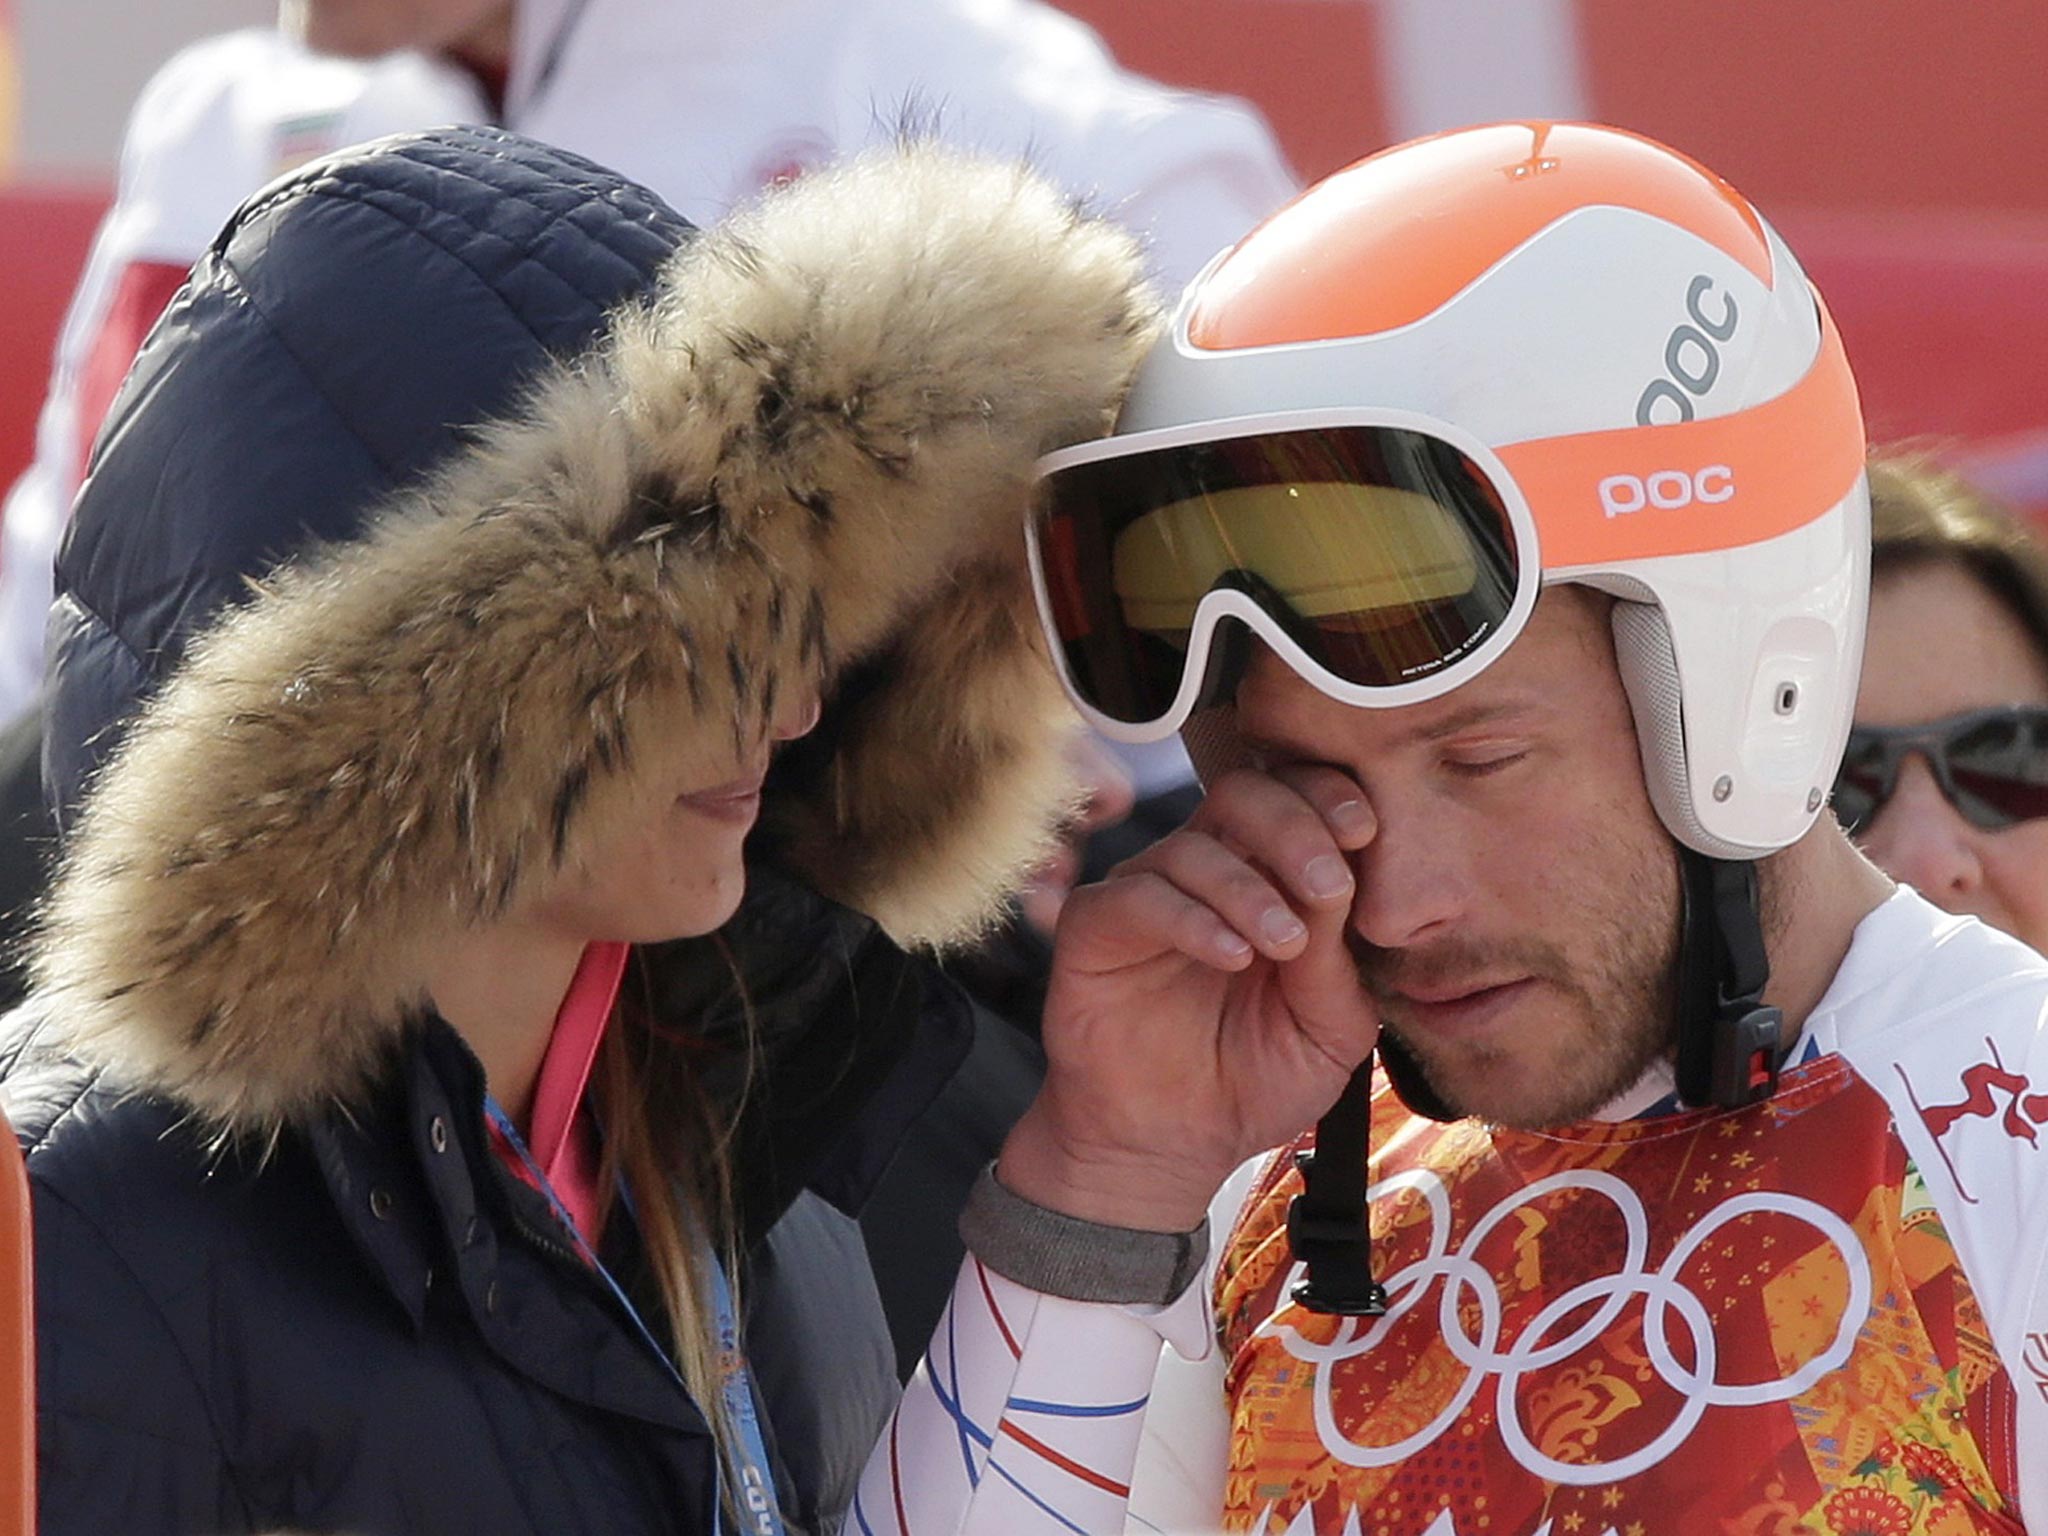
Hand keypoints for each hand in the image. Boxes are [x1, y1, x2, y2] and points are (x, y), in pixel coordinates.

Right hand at [999, 765, 1380, 1230]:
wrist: (1170, 1146)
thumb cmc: (1255, 1081)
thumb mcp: (1329, 1030)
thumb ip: (1338, 960)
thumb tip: (1342, 882)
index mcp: (1270, 876)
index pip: (1296, 797)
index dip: (1329, 796)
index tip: (1365, 830)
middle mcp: (1206, 870)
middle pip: (1242, 795)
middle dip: (1294, 827)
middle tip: (1329, 886)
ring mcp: (1147, 892)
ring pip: (1192, 846)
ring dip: (1248, 888)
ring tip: (1284, 945)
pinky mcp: (1095, 925)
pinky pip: (1139, 895)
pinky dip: (1192, 918)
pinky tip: (1231, 956)